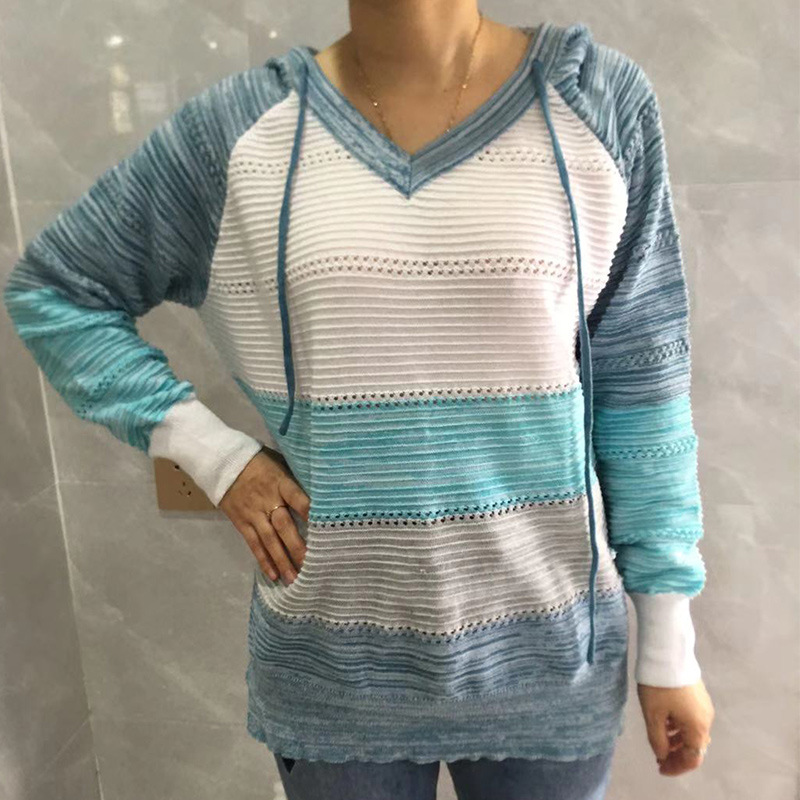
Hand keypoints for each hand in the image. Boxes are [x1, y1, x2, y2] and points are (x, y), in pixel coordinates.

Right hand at [218, 447, 310, 585]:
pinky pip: (254, 544)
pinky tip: (273, 575)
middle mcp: (267, 500)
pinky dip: (263, 560)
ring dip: (282, 560)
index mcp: (280, 483)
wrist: (223, 462)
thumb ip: (296, 480)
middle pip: (284, 526)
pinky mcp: (241, 523)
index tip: (324, 528)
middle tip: (312, 566)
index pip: (297, 498)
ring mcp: (253, 513)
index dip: (309, 513)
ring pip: (269, 540)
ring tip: (294, 579)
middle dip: (297, 547)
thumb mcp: (281, 463)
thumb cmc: (260, 462)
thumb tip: (321, 494)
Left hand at [637, 679, 714, 775]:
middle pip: (693, 746)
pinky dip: (679, 727)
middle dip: (676, 754)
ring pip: (692, 732)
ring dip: (677, 740)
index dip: (676, 767)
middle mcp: (706, 720)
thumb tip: (662, 755)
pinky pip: (691, 719)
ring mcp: (704, 707)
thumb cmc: (659, 687)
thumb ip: (657, 740)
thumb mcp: (653, 715)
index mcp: (697, 728)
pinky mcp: (699, 696)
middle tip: (658, 757)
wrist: (667, 654)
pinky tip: (665, 722)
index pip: (691, 758)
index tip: (660, 768)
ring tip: (659, 740)